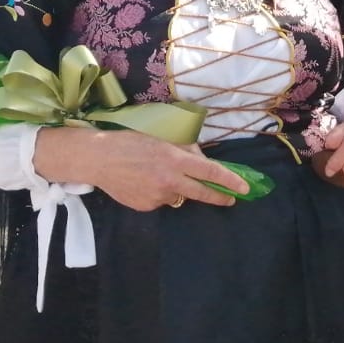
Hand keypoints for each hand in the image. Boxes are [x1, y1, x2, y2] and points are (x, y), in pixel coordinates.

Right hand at [33, 128, 248, 210]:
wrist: (98, 158)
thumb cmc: (130, 141)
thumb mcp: (162, 136)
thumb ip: (185, 147)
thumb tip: (202, 158)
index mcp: (175, 159)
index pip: (211, 172)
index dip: (230, 181)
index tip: (244, 188)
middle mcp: (169, 181)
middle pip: (202, 193)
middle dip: (220, 197)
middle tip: (230, 199)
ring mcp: (157, 196)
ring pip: (178, 196)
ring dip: (178, 188)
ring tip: (157, 174)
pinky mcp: (145, 206)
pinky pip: (161, 201)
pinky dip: (159, 193)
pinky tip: (144, 182)